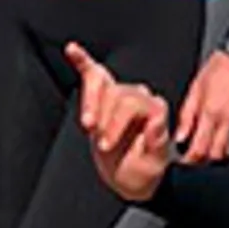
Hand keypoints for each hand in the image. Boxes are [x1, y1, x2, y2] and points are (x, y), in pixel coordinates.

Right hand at [65, 43, 175, 204]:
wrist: (134, 178)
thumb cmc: (145, 171)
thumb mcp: (153, 164)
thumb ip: (156, 142)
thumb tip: (156, 121)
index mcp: (155, 110)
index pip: (133, 104)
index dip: (116, 123)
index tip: (104, 146)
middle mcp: (140, 97)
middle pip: (117, 94)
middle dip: (104, 118)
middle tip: (96, 141)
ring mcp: (121, 95)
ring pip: (102, 85)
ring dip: (90, 103)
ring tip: (88, 125)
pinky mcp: (104, 96)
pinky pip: (93, 74)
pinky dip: (82, 61)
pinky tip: (71, 49)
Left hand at [179, 50, 228, 164]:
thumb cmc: (216, 70)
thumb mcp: (195, 89)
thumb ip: (187, 115)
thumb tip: (180, 137)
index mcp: (210, 112)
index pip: (199, 147)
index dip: (189, 159)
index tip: (180, 161)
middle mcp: (224, 120)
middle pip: (213, 155)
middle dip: (200, 162)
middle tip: (188, 160)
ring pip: (224, 151)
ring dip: (211, 156)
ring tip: (199, 153)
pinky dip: (222, 147)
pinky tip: (213, 142)